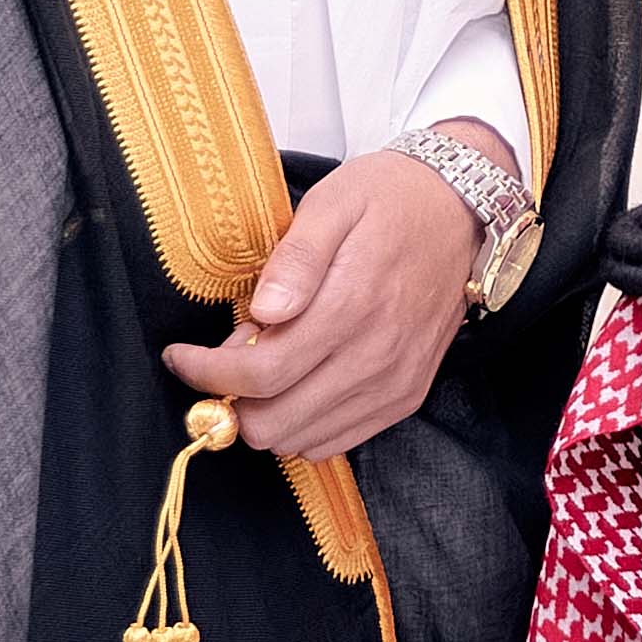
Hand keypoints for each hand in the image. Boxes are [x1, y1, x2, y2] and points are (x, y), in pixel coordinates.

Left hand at [165, 131, 494, 461]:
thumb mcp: (333, 203)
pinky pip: (338, 441)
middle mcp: (376, 357)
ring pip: (302, 440)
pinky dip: (303, 427)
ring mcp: (394, 383)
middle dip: (231, 402)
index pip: (260, 373)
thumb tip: (261, 311)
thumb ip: (295, 259)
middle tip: (221, 364)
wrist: (462, 211)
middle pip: (276, 422)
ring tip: (260, 371)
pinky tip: (294, 387)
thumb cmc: (389, 200)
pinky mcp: (406, 396)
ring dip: (266, 416)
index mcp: (351, 306)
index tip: (180, 357)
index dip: (206, 374)